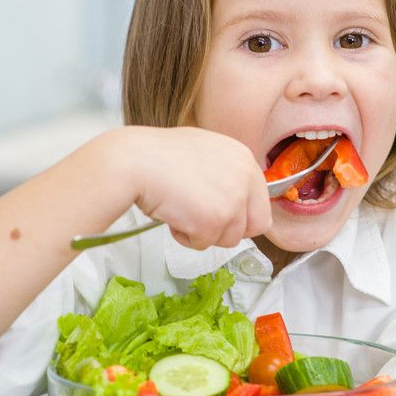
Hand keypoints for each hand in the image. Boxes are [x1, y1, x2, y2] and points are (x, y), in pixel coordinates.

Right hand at [114, 126, 271, 249]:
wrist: (134, 162)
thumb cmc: (158, 156)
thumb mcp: (204, 152)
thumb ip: (226, 172)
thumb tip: (235, 197)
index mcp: (244, 158)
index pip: (261, 202)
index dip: (240, 215)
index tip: (222, 216)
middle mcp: (245, 177)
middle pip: (254, 226)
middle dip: (228, 229)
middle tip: (202, 219)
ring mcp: (233, 199)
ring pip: (229, 239)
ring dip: (204, 232)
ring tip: (181, 210)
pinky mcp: (215, 220)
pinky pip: (204, 244)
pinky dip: (186, 237)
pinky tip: (173, 214)